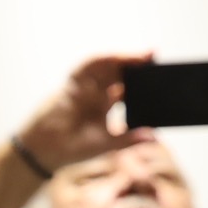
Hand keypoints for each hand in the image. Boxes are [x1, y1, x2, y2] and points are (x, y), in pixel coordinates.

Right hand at [16, 50, 155, 170]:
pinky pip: (85, 67)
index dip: (141, 80)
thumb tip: (155, 137)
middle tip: (155, 58)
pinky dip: (100, 60)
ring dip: (122, 58)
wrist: (46, 152)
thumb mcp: (108, 144)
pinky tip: (115, 57)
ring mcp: (83, 88)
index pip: (126, 87)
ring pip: (104, 66)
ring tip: (143, 55)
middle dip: (136, 64)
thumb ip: (129, 139)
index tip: (161, 75)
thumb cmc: (72, 148)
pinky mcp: (71, 85)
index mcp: (104, 106)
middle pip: (117, 72)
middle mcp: (95, 93)